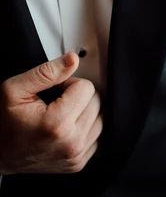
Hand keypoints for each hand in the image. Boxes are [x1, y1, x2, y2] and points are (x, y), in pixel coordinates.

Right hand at [0, 52, 102, 173]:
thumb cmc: (4, 123)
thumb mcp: (16, 89)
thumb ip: (47, 71)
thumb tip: (72, 59)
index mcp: (57, 124)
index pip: (86, 87)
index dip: (69, 83)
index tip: (55, 91)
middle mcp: (70, 143)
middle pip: (96, 101)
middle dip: (78, 96)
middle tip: (56, 101)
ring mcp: (76, 156)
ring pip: (100, 117)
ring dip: (84, 110)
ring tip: (61, 113)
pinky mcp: (78, 163)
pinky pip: (96, 133)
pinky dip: (85, 126)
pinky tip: (67, 126)